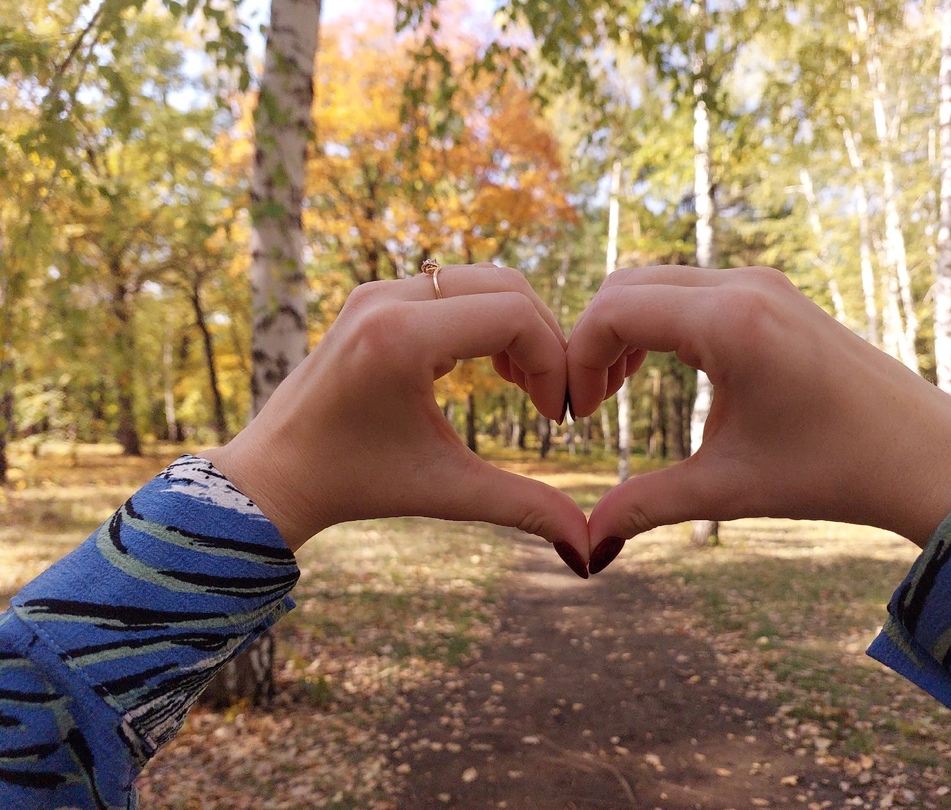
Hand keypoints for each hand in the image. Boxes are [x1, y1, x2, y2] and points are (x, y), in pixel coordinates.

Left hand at [200, 264, 589, 576]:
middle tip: (548, 398)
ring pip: (483, 280)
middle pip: (507, 285)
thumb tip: (590, 554)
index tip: (553, 415)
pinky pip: (455, 287)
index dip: (553, 361)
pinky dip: (486, 318)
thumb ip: (523, 508)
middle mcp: (387, 298)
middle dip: (544, 340)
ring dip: (517, 326)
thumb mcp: (445, 491)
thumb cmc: (354, 483)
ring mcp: (378, 290)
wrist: (276, 473)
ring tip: (522, 385)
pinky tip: (491, 369)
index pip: (514, 316)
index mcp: (400, 338)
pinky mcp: (376, 296)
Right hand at [566, 265, 950, 569]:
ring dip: (625, 329)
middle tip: (592, 404)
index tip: (579, 415)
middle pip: (626, 285)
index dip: (577, 359)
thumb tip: (586, 547)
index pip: (613, 310)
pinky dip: (659, 322)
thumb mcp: (728, 488)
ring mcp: (762, 283)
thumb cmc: (834, 470)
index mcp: (728, 322)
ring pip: (657, 282)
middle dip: (593, 341)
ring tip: (618, 390)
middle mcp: (743, 285)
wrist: (926, 456)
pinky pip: (691, 289)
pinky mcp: (774, 294)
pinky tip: (661, 371)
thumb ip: (646, 506)